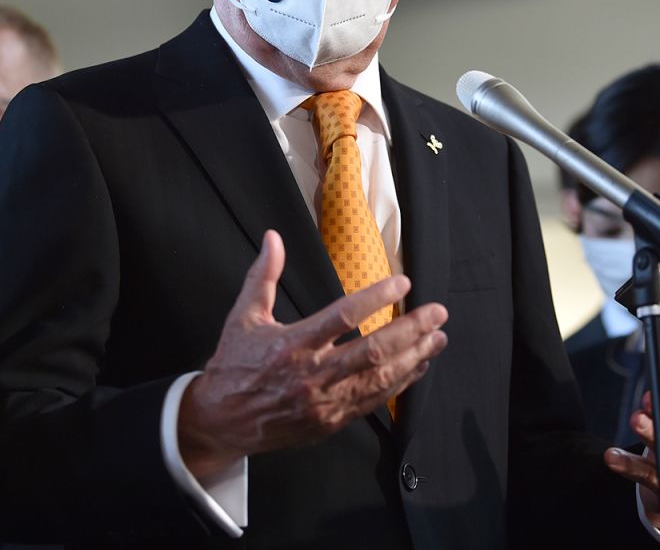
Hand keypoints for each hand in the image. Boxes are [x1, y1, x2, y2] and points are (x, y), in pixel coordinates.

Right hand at [178, 230, 448, 478]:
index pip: (343, 316)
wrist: (222, 421)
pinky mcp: (330, 422)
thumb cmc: (234, 365)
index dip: (376, 298)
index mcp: (292, 344)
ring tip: (438, 338)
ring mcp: (324, 402)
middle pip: (373, 350)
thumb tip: (273, 238)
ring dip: (413, 357)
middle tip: (437, 312)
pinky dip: (399, 384)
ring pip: (379, 379)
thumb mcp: (243, 317)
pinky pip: (373, 402)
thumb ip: (263, 276)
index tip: (402, 282)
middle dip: (411, 330)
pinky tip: (417, 367)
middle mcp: (312, 375)